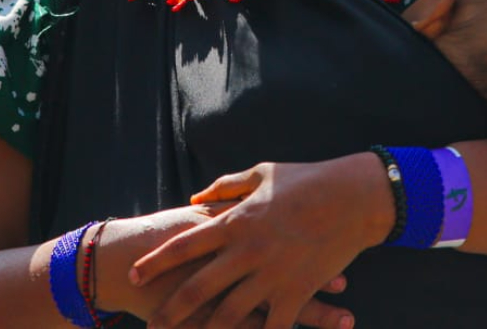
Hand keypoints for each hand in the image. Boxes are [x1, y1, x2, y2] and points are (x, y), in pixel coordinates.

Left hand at [131, 155, 395, 328]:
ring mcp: (271, 275)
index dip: (156, 261)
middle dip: (171, 309)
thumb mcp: (262, 174)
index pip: (184, 245)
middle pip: (198, 288)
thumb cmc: (307, 179)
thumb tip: (194, 198)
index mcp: (236, 221)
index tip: (133, 273)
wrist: (353, 198)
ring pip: (229, 315)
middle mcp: (247, 252)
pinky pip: (272, 327)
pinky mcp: (296, 293)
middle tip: (151, 323)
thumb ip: (225, 187)